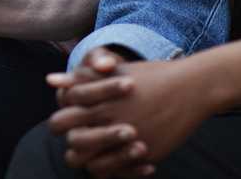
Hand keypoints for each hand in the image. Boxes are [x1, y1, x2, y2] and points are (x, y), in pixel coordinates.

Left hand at [57, 54, 214, 176]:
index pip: (63, 116)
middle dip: (71, 139)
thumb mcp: (113, 72)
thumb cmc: (150, 76)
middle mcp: (109, 119)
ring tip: (98, 152)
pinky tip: (124, 158)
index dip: (64, 118)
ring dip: (90, 159)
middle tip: (82, 136)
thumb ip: (80, 79)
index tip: (75, 116)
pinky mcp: (145, 152)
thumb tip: (50, 80)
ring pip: (90, 164)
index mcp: (98, 98)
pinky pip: (119, 172)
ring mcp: (127, 139)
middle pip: (73, 140)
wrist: (190, 87)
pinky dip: (116, 169)